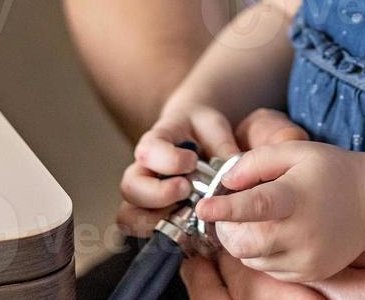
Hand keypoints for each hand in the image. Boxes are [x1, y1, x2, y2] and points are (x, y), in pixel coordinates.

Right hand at [116, 98, 240, 236]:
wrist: (191, 132)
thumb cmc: (201, 129)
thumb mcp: (214, 127)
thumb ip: (222, 145)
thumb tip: (235, 170)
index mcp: (156, 142)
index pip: (148, 151)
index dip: (169, 160)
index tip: (192, 162)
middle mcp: (142, 169)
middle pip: (130, 188)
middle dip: (159, 195)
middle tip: (187, 190)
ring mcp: (143, 194)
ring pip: (128, 215)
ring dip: (155, 221)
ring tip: (185, 216)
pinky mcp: (150, 214)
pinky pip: (141, 233)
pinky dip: (161, 236)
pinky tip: (186, 231)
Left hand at [181, 109, 314, 298]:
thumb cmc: (332, 171)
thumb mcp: (296, 151)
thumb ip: (255, 161)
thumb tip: (225, 182)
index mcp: (297, 196)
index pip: (255, 206)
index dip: (224, 208)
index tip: (203, 206)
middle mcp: (302, 232)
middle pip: (246, 244)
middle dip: (226, 230)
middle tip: (227, 215)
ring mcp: (307, 258)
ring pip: (253, 259)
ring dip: (243, 242)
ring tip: (257, 220)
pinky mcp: (311, 273)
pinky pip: (271, 269)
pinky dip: (263, 254)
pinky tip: (276, 233)